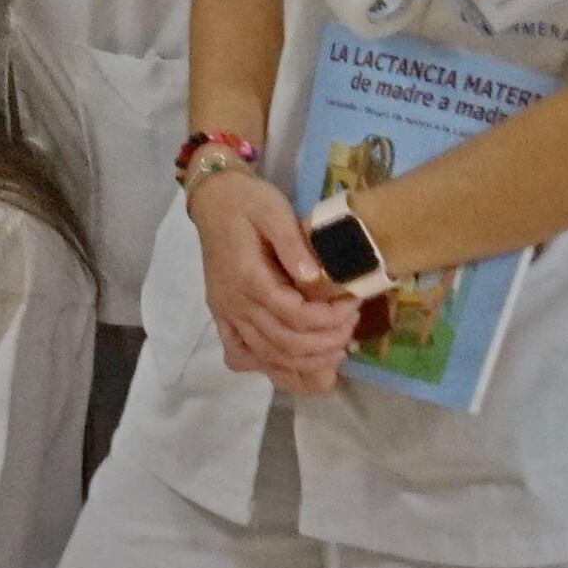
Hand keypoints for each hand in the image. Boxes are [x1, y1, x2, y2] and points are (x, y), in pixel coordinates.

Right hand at [190, 167, 354, 394]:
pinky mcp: (222, 316)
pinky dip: (269, 368)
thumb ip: (294, 245)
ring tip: (335, 349)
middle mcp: (233, 303)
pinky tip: (295, 364)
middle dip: (326, 343)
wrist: (213, 200)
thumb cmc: (248, 203)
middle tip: (352, 327)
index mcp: (247, 277)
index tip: (353, 305)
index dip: (330, 320)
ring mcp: (225, 313)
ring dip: (305, 362)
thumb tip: (316, 277)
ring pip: (265, 357)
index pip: (294, 316)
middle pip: (284, 343)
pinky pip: (240, 356)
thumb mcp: (274, 211)